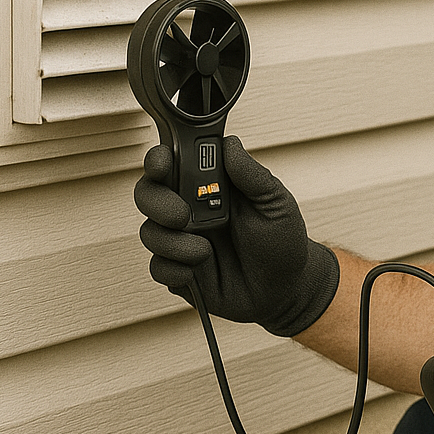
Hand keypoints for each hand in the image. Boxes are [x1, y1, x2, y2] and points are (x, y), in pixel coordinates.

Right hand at [134, 135, 339, 335]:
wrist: (285, 289)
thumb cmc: (282, 241)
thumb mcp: (275, 204)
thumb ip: (252, 175)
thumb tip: (230, 144)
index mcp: (211, 186)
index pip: (174, 162)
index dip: (160, 158)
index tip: (162, 162)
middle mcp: (191, 209)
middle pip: (148, 193)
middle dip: (157, 202)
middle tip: (182, 216)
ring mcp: (182, 240)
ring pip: (149, 232)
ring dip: (174, 243)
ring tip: (206, 252)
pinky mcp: (178, 271)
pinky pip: (158, 267)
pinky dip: (176, 270)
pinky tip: (200, 271)